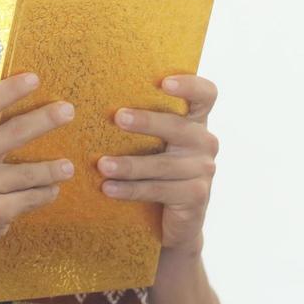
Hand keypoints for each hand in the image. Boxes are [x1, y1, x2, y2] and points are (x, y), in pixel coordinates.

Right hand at [0, 72, 74, 277]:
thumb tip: (1, 114)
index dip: (12, 89)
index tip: (34, 78)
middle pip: (16, 131)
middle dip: (47, 118)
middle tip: (69, 110)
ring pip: (31, 171)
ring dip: (53, 169)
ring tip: (65, 167)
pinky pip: (31, 198)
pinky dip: (44, 194)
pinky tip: (50, 192)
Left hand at [96, 74, 219, 256]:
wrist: (173, 220)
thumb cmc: (155, 171)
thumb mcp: (154, 143)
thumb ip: (142, 122)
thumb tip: (98, 98)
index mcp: (196, 121)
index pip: (206, 94)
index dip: (190, 85)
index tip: (164, 82)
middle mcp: (205, 142)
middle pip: (178, 127)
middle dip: (147, 122)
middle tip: (118, 117)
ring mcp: (204, 170)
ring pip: (163, 164)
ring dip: (130, 164)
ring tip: (102, 164)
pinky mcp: (196, 196)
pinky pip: (159, 190)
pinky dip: (131, 189)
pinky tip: (108, 188)